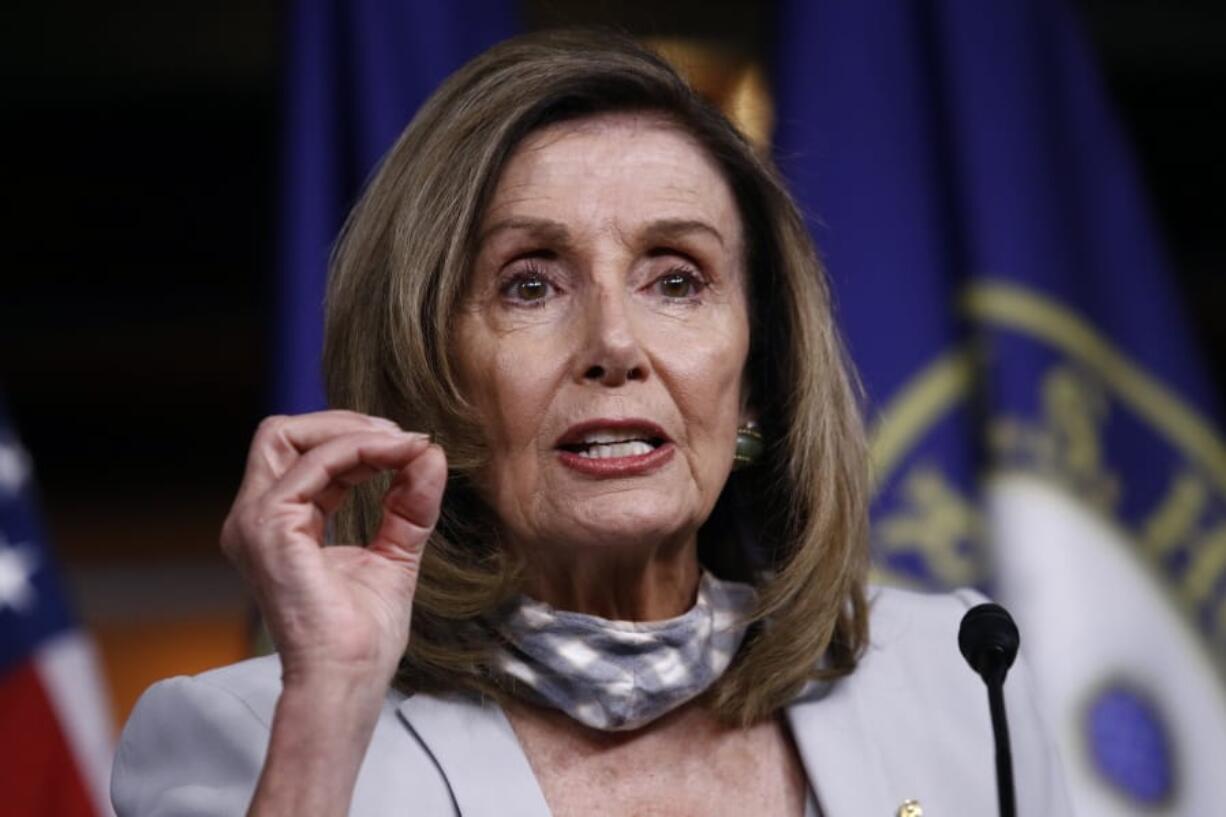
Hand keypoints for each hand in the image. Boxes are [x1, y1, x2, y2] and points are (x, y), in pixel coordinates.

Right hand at [220, 410, 446, 694]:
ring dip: (353, 430)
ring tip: (403, 444)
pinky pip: (312, 461)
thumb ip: (409, 504)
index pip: (305, 455)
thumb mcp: (394, 553)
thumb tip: (430, 453)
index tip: (412, 447)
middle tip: (403, 438)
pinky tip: (396, 455)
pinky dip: (359, 448)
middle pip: (284, 433)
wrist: (347, 678)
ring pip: (286, 434)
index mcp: (279, 525)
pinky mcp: (268, 525)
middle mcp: (255, 518)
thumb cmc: (362, 635)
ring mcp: (255, 520)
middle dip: (347, 423)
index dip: (357, 440)